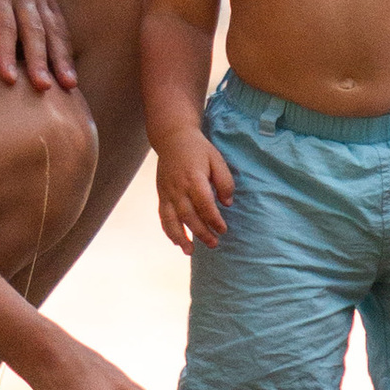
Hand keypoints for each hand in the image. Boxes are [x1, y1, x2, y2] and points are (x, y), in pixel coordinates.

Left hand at [0, 0, 77, 89]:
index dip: (5, 52)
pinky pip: (60, 23)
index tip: (9, 78)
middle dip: (39, 60)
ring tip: (68, 85)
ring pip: (53, 28)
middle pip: (33, 30)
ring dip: (61, 58)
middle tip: (43, 88)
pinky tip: (70, 71)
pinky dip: (66, 47)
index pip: (3, 25)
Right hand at [154, 131, 234, 252]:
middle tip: (214, 244)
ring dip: (180, 237)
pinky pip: (163, 216)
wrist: (172, 138)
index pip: (204, 204)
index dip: (214, 219)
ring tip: (190, 251)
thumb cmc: (198, 149)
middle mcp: (178, 188)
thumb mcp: (217, 159)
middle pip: (189, 216)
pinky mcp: (161, 194)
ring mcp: (167, 192)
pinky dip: (168, 230)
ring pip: (172, 219)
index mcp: (194, 178)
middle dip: (201, 232)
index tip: (223, 229)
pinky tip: (176, 241)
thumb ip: (224, 181)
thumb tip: (227, 203)